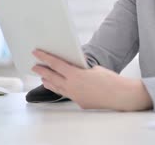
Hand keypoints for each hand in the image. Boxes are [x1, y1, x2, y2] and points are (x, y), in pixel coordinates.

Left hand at [31, 49, 152, 110]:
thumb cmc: (110, 80)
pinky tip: (58, 87)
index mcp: (75, 75)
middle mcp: (72, 86)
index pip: (56, 64)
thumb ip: (80, 69)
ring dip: (49, 82)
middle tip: (34, 66)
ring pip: (57, 88)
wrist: (120, 95)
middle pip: (52, 77)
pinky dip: (60, 89)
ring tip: (42, 78)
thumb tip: (73, 69)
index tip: (36, 53)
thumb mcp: (93, 69)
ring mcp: (75, 96)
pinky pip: (67, 94)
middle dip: (42, 71)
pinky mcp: (80, 102)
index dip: (44, 57)